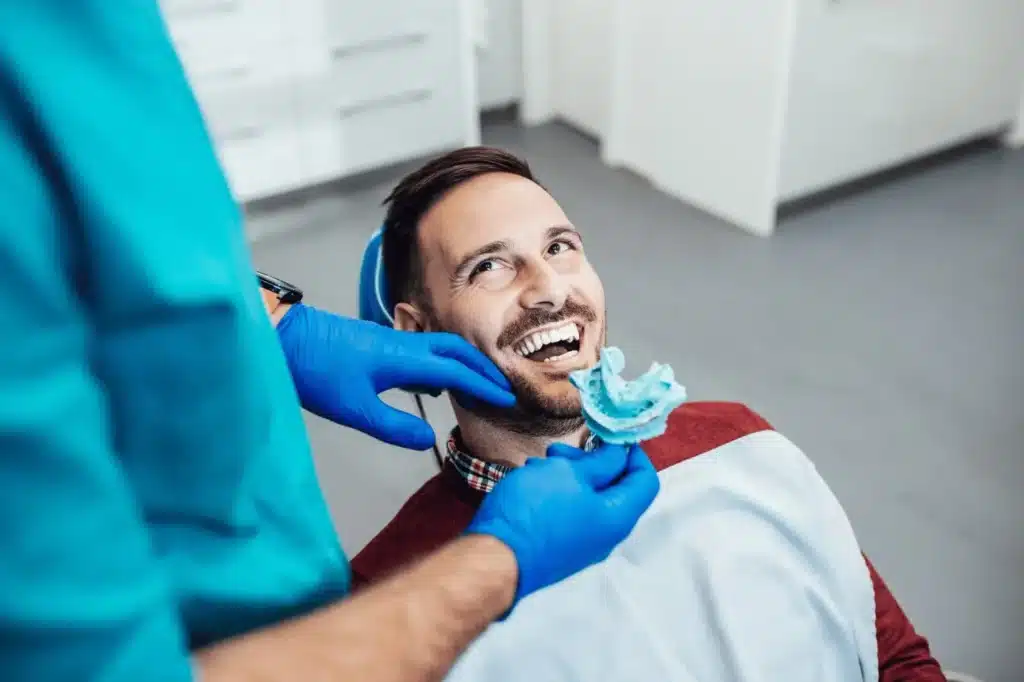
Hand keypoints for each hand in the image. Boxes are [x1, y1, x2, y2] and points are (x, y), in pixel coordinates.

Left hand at [277, 304, 514, 449]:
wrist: (282, 337)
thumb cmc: (314, 373)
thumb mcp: (353, 409)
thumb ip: (393, 427)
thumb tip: (429, 440)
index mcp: (403, 359)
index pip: (456, 371)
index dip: (484, 385)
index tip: (507, 398)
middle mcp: (403, 344)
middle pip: (456, 350)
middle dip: (483, 367)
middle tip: (503, 386)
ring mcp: (390, 341)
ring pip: (440, 346)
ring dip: (464, 362)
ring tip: (479, 383)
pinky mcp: (377, 344)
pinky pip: (423, 350)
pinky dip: (442, 363)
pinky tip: (434, 384)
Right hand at [466, 442, 659, 603]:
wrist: (495, 558)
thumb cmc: (535, 511)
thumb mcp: (570, 473)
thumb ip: (602, 461)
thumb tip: (621, 452)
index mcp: (618, 517)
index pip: (645, 480)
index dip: (633, 453)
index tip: (609, 434)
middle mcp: (606, 535)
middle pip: (614, 488)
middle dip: (592, 461)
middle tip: (563, 450)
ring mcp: (582, 543)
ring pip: (587, 498)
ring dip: (569, 473)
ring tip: (541, 463)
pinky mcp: (559, 546)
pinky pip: (569, 512)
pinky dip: (557, 491)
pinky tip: (532, 481)